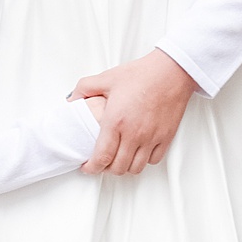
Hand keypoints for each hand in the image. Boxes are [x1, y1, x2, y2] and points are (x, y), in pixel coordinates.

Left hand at [73, 49, 196, 175]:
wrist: (170, 71)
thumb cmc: (140, 74)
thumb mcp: (107, 78)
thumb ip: (84, 88)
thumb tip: (71, 99)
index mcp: (116, 121)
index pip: (101, 157)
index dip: (91, 168)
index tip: (87, 167)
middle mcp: (133, 134)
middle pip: (117, 168)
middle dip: (105, 169)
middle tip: (101, 162)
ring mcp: (151, 138)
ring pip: (135, 168)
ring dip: (124, 167)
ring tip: (118, 159)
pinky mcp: (166, 137)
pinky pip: (153, 160)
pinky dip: (143, 160)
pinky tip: (137, 152)